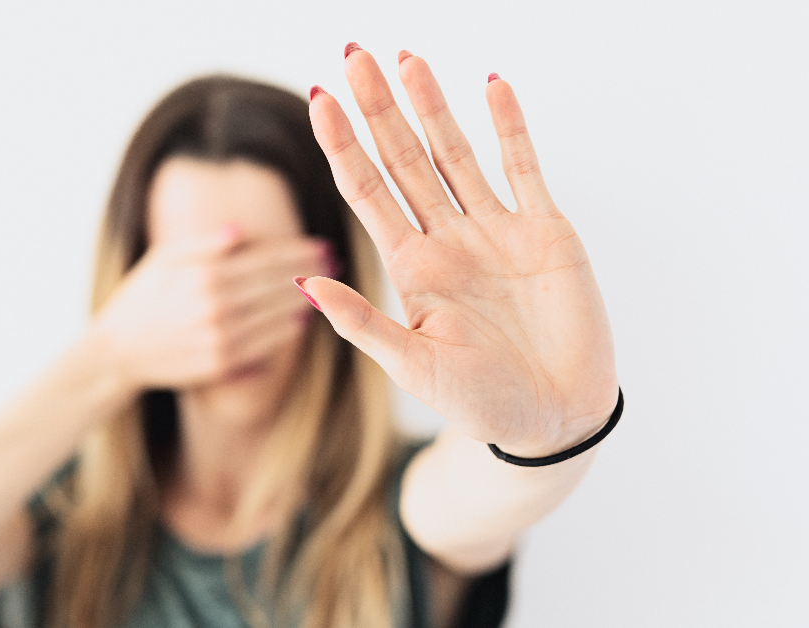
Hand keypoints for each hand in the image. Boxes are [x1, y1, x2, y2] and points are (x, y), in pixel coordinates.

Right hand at [93, 225, 330, 389]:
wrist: (116, 353)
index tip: (322, 245)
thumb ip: (202, 244)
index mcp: (204, 275)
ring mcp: (219, 338)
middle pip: (277, 286)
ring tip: (327, 290)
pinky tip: (300, 322)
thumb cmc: (140, 299)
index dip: (297, 251)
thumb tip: (240, 231)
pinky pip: (263, 347)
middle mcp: (215, 306)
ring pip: (276, 317)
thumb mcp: (163, 260)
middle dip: (310, 273)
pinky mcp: (220, 365)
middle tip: (335, 264)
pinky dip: (285, 333)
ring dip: (305, 302)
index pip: (264, 259)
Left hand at [301, 48, 617, 456]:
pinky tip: (491, 86)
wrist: (555, 418)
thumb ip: (362, 323)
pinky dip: (511, 127)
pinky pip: (524, 168)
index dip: (343, 147)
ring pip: (456, 154)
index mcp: (411, 268)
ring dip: (432, 106)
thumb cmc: (480, 402)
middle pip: (404, 160)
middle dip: (379, 109)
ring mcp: (495, 231)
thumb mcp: (413, 367)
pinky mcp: (544, 232)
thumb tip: (303, 284)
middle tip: (353, 55)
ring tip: (406, 59)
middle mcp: (447, 240)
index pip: (367, 192)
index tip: (318, 100)